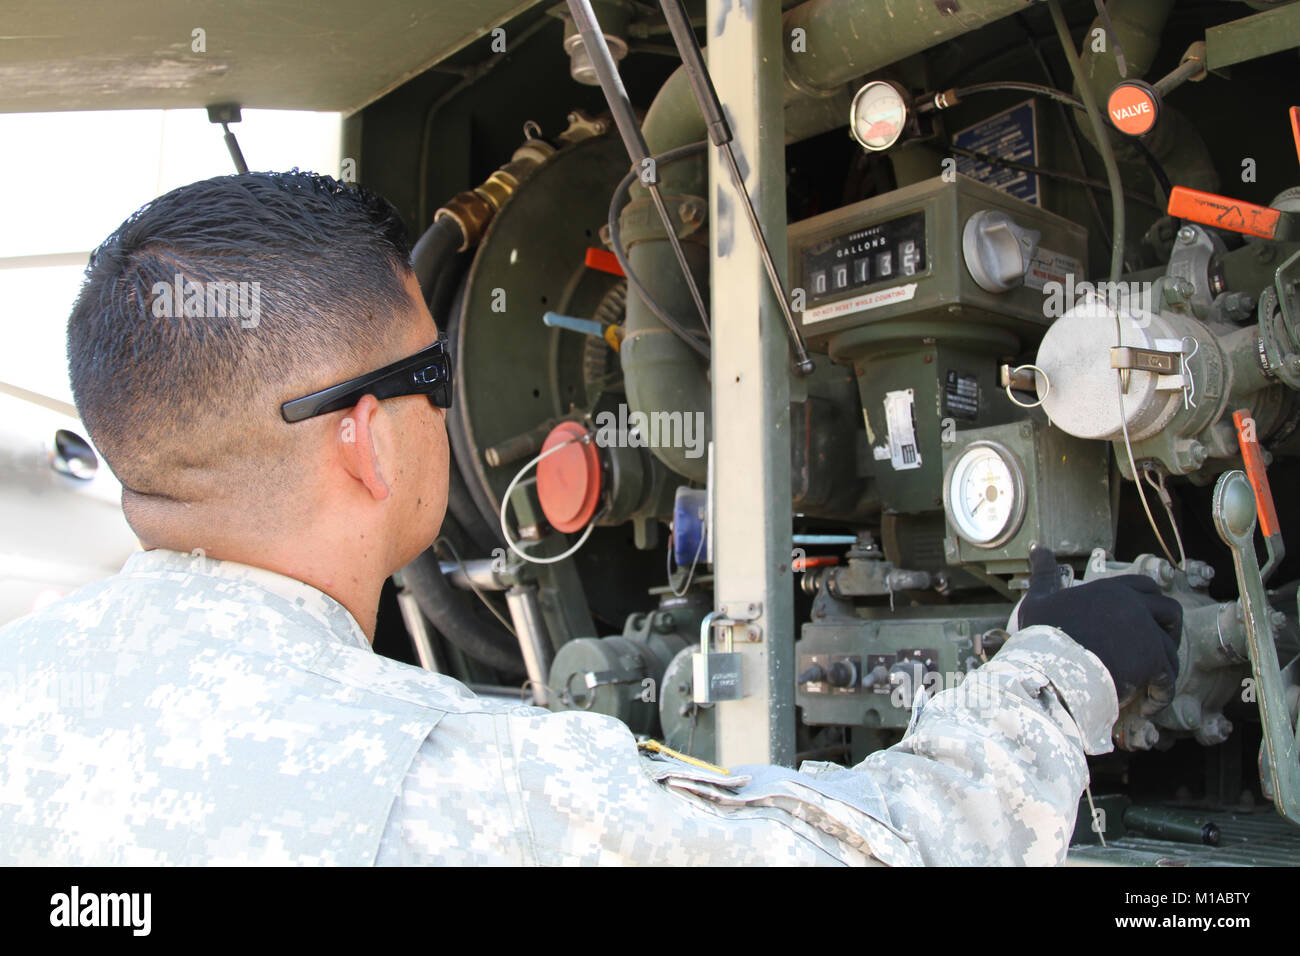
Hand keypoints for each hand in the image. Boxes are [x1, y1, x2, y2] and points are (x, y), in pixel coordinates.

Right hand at [1016, 547, 1181, 711]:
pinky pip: (1168, 679)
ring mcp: (1146, 632)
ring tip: (1151, 683)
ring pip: (1171, 648)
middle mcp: (1134, 606)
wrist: (1051, 667)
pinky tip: (1150, 705)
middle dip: (1169, 628)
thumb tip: (1039, 549)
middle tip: (1156, 647)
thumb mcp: (1040, 599)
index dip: (1148, 602)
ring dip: (1165, 666)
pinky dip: (1162, 694)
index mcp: (1110, 590)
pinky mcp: (1153, 660)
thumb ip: (1045, 574)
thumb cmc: (1043, 635)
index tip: (1143, 618)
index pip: (1144, 585)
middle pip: (1170, 611)